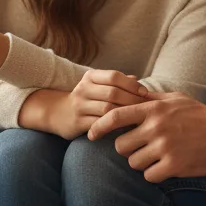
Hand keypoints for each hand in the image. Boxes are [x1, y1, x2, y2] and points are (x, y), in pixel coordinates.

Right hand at [25, 71, 147, 139]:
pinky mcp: (78, 122)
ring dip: (126, 114)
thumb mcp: (97, 85)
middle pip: (113, 93)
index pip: (114, 76)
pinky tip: (126, 129)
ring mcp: (79, 106)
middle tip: (147, 108)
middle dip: (132, 100)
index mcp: (90, 77)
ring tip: (139, 119)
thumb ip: (117, 83)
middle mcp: (83, 89)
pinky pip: (101, 124)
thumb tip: (137, 80)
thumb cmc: (86, 98)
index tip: (145, 93)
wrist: (58, 113)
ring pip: (107, 109)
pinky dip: (115, 126)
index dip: (131, 84)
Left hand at [87, 93, 205, 182]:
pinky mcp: (174, 166)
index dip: (99, 126)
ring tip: (157, 157)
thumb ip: (151, 99)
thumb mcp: (175, 99)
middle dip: (127, 149)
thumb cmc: (200, 115)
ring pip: (134, 162)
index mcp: (153, 110)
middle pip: (121, 146)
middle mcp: (156, 127)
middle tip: (140, 148)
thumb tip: (131, 93)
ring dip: (142, 163)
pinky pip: (150, 176)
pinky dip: (155, 174)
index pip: (115, 116)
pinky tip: (166, 167)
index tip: (91, 135)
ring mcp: (165, 147)